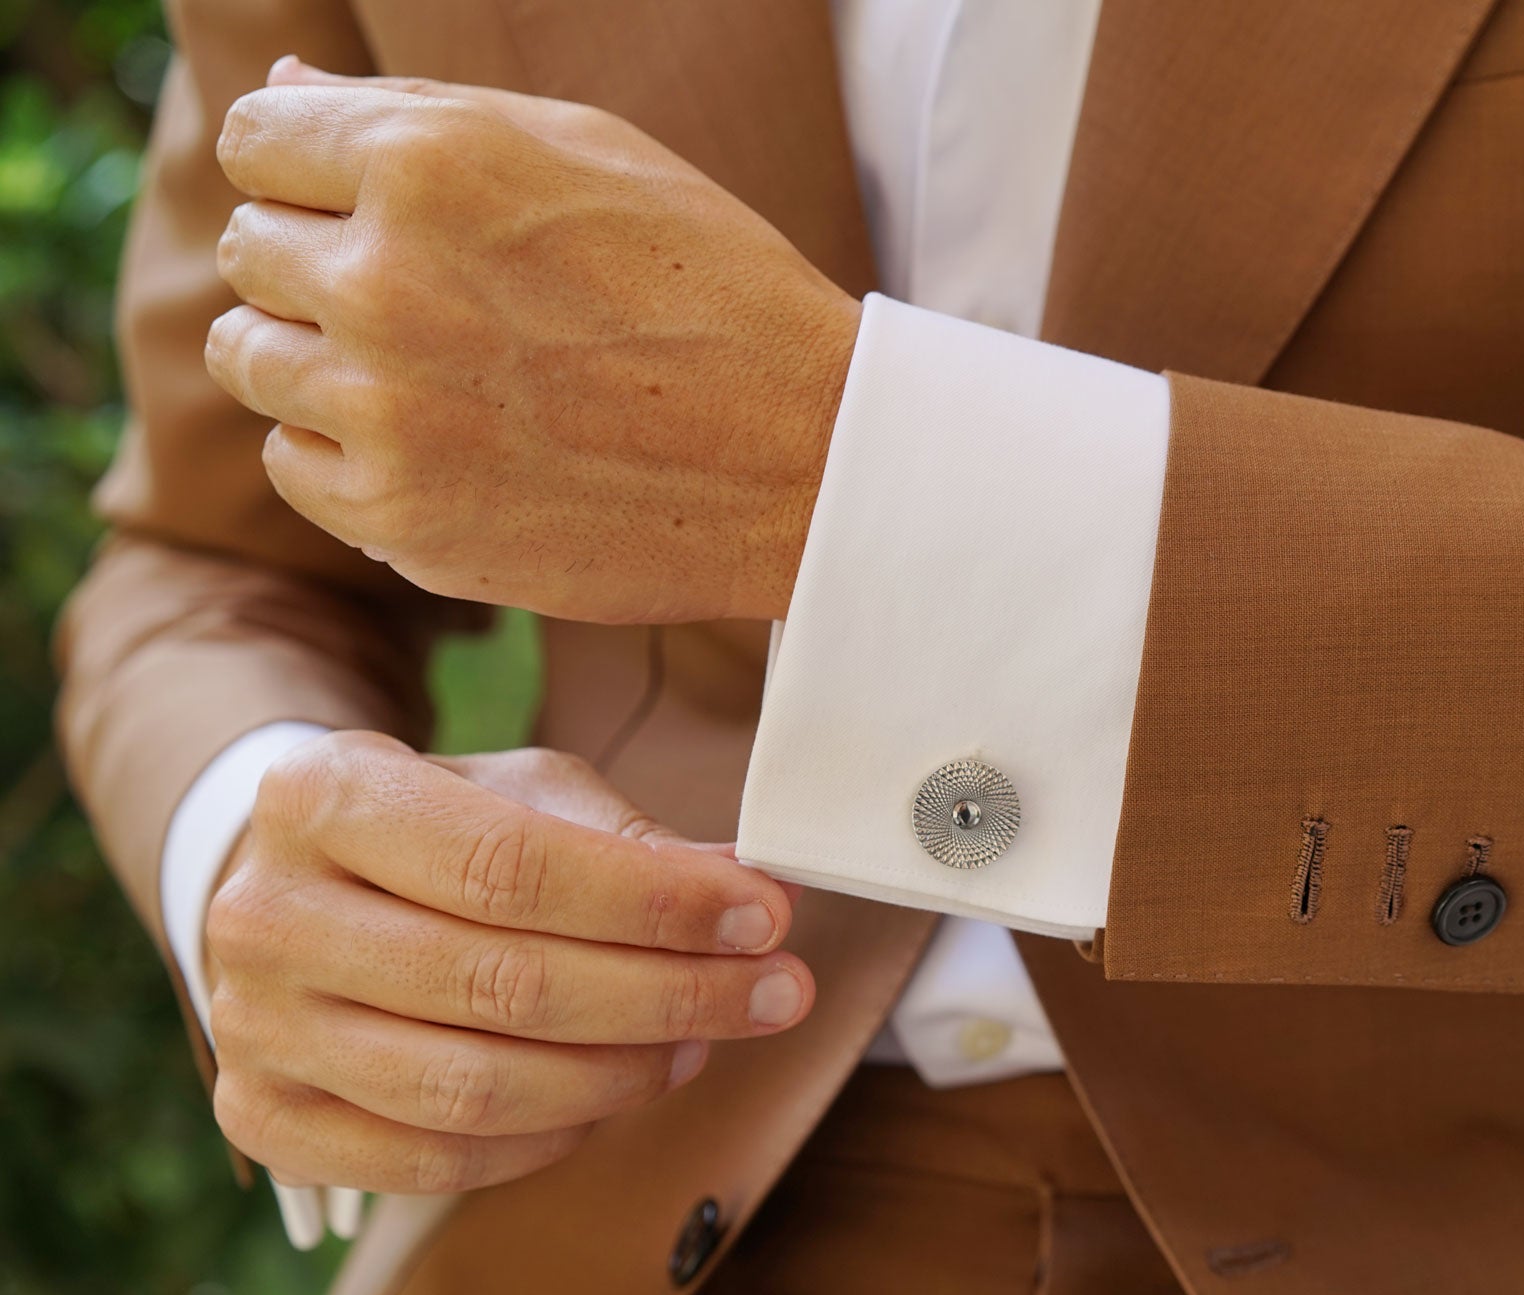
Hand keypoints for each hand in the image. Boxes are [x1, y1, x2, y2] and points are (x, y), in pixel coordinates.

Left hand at [204, 58, 861, 623]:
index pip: (257, 137)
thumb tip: (285, 80)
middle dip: (319, 260)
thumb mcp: (587, 152)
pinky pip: (295, 463)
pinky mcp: (398, 518)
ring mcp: (385, 410)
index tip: (371, 205)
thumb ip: (419, 111)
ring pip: (252, 357)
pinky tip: (442, 442)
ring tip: (434, 371)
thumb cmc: (710, 287)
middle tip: (431, 298)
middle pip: (250, 249)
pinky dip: (348, 451)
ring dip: (321, 356)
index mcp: (427, 162)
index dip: (310, 167)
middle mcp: (384, 280)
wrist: (806, 460)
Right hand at [204, 733, 812, 1193]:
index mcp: (325, 796)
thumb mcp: (519, 791)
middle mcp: (268, 915)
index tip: (764, 915)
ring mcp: (256, 1027)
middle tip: (773, 989)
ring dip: (622, 1073)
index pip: (511, 867)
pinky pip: (435, 1162)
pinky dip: (548, 1138)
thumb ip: (628, 841)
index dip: (654, 903)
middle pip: (503, 983)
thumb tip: (748, 891)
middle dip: (670, 993)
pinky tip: (614, 1092)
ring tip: (700, 1039)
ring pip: (475, 1088)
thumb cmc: (432, 831)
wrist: (297, 885)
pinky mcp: (267, 1119)